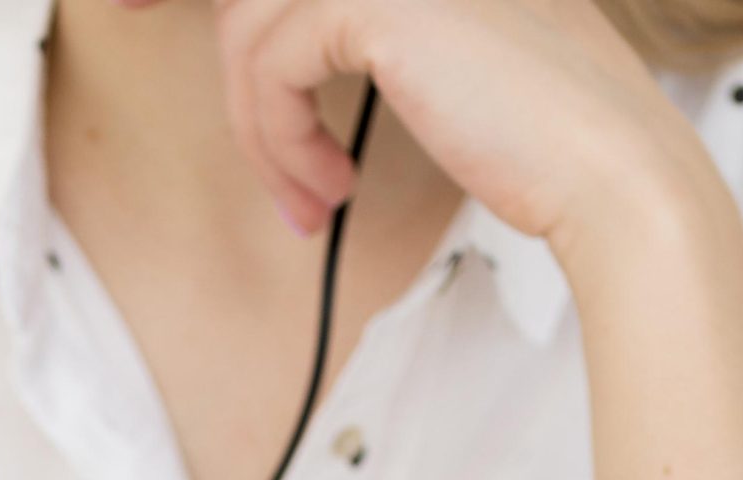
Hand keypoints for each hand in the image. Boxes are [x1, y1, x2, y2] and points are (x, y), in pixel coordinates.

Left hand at [208, 0, 694, 252]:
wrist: (608, 169)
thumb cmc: (538, 132)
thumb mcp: (440, 55)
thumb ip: (364, 23)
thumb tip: (267, 39)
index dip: (209, 0)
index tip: (134, 8)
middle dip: (206, 43)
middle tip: (209, 109)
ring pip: (248, 28)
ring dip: (261, 130)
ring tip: (310, 196)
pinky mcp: (370, 0)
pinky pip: (268, 70)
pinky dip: (280, 144)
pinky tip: (326, 190)